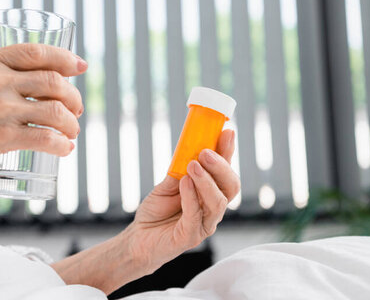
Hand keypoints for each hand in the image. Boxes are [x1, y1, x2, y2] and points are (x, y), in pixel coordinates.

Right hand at [0, 43, 85, 224]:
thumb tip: (36, 72)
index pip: (36, 51)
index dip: (65, 58)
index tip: (81, 67)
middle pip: (53, 81)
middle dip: (73, 96)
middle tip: (77, 108)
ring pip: (54, 111)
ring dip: (71, 122)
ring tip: (72, 131)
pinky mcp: (1, 136)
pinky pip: (43, 138)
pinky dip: (61, 144)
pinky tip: (65, 148)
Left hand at [127, 129, 239, 270]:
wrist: (139, 238)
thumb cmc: (157, 210)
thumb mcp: (168, 183)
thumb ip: (180, 170)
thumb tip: (190, 148)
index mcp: (211, 192)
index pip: (226, 171)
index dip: (228, 152)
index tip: (227, 132)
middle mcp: (213, 208)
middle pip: (231, 187)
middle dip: (222, 167)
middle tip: (205, 152)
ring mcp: (205, 223)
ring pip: (218, 202)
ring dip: (206, 180)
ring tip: (193, 164)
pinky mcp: (190, 236)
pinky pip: (195, 216)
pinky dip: (191, 196)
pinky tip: (184, 183)